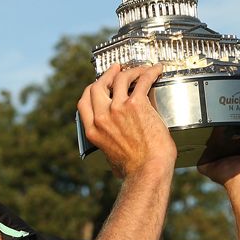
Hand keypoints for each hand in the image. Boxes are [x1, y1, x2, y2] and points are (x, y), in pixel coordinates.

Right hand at [77, 63, 176, 177]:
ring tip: (138, 69)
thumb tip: (113, 150)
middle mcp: (102, 117)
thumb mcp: (110, 158)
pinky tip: (156, 70)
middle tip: (116, 70)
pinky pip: (142, 80)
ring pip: (119, 78)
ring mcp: (118, 109)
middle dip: (106, 75)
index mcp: (93, 131)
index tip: (98, 84)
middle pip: (97, 86)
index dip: (91, 89)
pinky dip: (150, 72)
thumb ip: (109, 147)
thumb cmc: (134, 169)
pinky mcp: (136, 104)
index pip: (84, 102)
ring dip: (129, 70)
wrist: (148, 170)